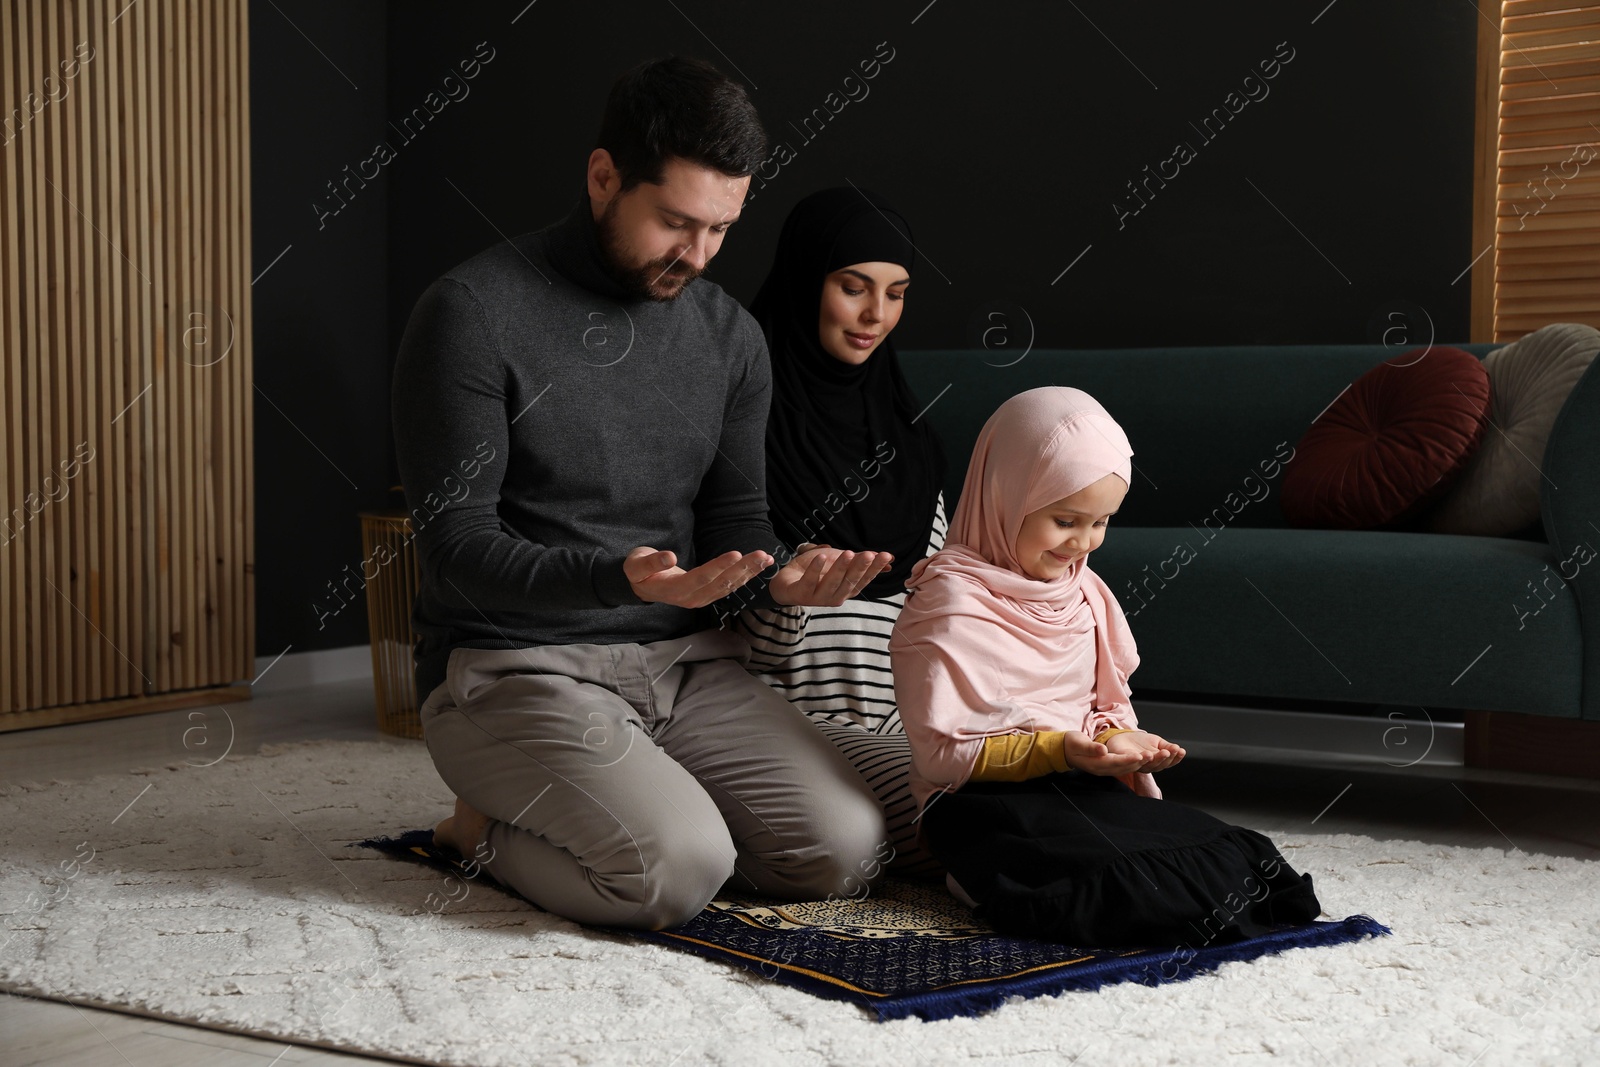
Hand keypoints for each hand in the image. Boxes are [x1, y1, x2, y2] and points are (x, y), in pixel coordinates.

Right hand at [624, 546, 773, 607]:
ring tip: (766, 559)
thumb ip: (651, 563)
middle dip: (743, 568)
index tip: (735, 554)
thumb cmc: (638, 572)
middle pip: (721, 583)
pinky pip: (730, 586)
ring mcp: (702, 598)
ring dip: (749, 573)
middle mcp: (692, 598)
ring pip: (729, 586)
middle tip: (762, 555)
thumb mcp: (636, 566)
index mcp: (675, 590)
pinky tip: (760, 566)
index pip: (701, 577)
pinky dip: (746, 576)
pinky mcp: (708, 595)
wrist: (641, 587)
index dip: (718, 567)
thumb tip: (669, 556)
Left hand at [768, 546, 892, 606]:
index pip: (864, 579)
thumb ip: (862, 563)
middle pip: (849, 581)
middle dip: (860, 567)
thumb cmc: (817, 572)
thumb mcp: (842, 564)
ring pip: (831, 582)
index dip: (874, 568)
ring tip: (847, 553)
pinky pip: (809, 581)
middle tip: (869, 554)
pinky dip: (815, 569)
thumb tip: (889, 561)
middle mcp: (835, 596)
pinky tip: (821, 556)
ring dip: (840, 568)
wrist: (786, 581)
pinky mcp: (801, 594)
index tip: (885, 555)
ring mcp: (818, 598)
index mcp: (847, 590)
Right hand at [1056, 729, 1150, 775]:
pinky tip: (1140, 761)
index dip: (1127, 760)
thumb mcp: (1079, 742)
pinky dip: (1131, 764)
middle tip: (1151, 757)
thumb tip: (1103, 750)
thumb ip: (1091, 748)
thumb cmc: (1071, 744)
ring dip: (1137, 765)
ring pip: (1124, 769)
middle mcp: (1101, 769)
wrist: (1064, 750)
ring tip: (1150, 759)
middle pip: (1122, 768)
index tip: (1139, 756)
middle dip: (1137, 763)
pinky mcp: (1105, 767)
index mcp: (1095, 763)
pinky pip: (1121, 768)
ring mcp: (1104, 769)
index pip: (1114, 762)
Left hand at [1103, 729, 1185, 772]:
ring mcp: (1137, 765)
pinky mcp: (1125, 762)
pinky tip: (1143, 755)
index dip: (1175, 758)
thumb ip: (1167, 747)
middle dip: (1166, 758)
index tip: (1181, 751)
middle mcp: (1148, 766)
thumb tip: (1178, 749)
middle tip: (1170, 751)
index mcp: (1157, 762)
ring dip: (1155, 759)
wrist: (1122, 737)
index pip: (1169, 762)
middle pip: (1159, 765)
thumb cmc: (1140, 742)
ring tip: (1159, 753)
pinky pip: (1132, 762)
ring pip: (1148, 765)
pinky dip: (1138, 759)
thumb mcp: (1157, 742)